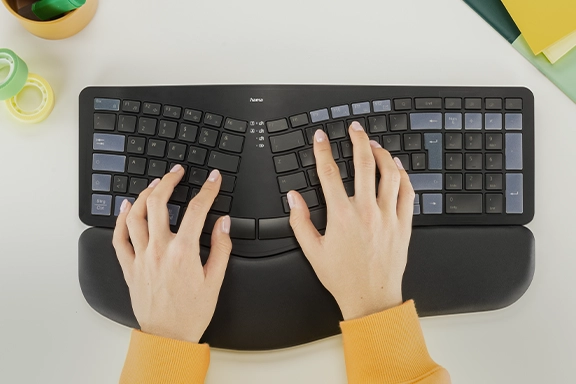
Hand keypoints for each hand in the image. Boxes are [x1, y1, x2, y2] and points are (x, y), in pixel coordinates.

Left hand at [112, 165, 231, 342]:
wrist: (168, 336)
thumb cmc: (191, 312)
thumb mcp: (215, 280)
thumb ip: (221, 247)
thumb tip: (223, 223)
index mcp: (183, 252)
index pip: (197, 210)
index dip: (208, 189)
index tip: (213, 179)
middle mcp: (159, 250)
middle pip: (160, 203)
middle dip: (169, 181)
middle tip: (177, 172)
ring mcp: (141, 257)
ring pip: (136, 215)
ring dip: (145, 194)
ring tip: (155, 184)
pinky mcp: (130, 267)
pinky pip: (119, 238)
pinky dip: (121, 219)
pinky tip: (126, 208)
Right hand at [287, 122, 414, 320]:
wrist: (371, 298)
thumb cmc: (342, 278)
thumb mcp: (313, 251)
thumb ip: (300, 222)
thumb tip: (293, 198)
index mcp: (341, 216)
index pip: (329, 173)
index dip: (322, 150)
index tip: (320, 137)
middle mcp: (366, 211)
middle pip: (363, 164)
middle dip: (357, 140)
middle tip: (354, 128)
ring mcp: (387, 216)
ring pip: (389, 174)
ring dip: (382, 154)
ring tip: (375, 145)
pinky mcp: (403, 224)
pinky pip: (408, 193)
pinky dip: (403, 175)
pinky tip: (397, 168)